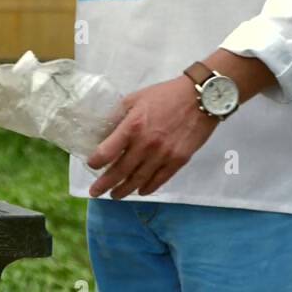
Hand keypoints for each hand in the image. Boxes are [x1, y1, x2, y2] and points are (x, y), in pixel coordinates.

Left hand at [87, 76, 218, 198]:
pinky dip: (147, 188)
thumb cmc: (165, 95)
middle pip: (120, 171)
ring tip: (114, 195)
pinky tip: (140, 192)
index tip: (91, 165)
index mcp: (132, 127)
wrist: (201, 98)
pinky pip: (159, 180)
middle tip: (95, 192)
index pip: (106, 152)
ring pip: (138, 180)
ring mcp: (163, 155)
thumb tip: (103, 132)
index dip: (95, 162)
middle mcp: (145, 144)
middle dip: (104, 184)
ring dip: (124, 190)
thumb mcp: (135, 99)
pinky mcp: (178, 160)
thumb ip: (118, 116)